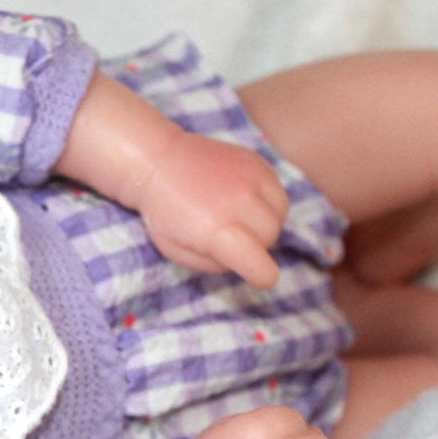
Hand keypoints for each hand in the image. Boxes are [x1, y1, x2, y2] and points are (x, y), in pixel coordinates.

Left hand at [136, 132, 288, 288]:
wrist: (157, 162)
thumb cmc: (164, 213)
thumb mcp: (177, 251)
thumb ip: (214, 264)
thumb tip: (246, 262)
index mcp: (215, 230)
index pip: (260, 265)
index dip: (262, 276)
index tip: (258, 276)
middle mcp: (239, 202)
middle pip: (271, 238)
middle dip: (257, 244)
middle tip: (231, 236)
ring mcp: (251, 177)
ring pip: (280, 215)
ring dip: (265, 223)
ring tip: (237, 217)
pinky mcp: (257, 161)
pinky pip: (278, 192)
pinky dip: (267, 201)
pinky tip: (243, 199)